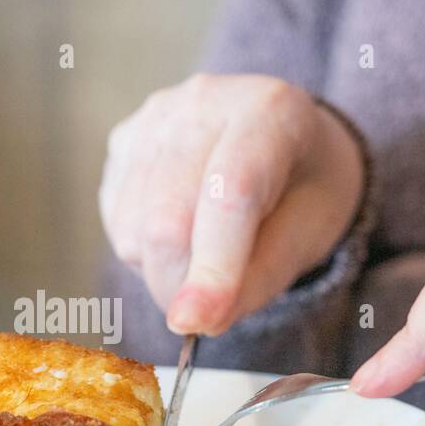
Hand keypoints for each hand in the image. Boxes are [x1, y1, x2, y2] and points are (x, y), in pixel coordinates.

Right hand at [99, 73, 363, 334]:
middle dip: (180, 284)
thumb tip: (196, 319)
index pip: (230, 194)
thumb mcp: (308, 235)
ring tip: (205, 254)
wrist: (284, 142)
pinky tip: (181, 230)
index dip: (212, 266)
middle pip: (167, 219)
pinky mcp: (123, 139)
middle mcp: (203, 102)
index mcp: (270, 111)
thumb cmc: (303, 190)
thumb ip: (259, 278)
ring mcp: (155, 117)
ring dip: (162, 270)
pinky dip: (143, 250)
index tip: (194, 323)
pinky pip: (116, 220)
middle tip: (208, 309)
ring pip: (133, 228)